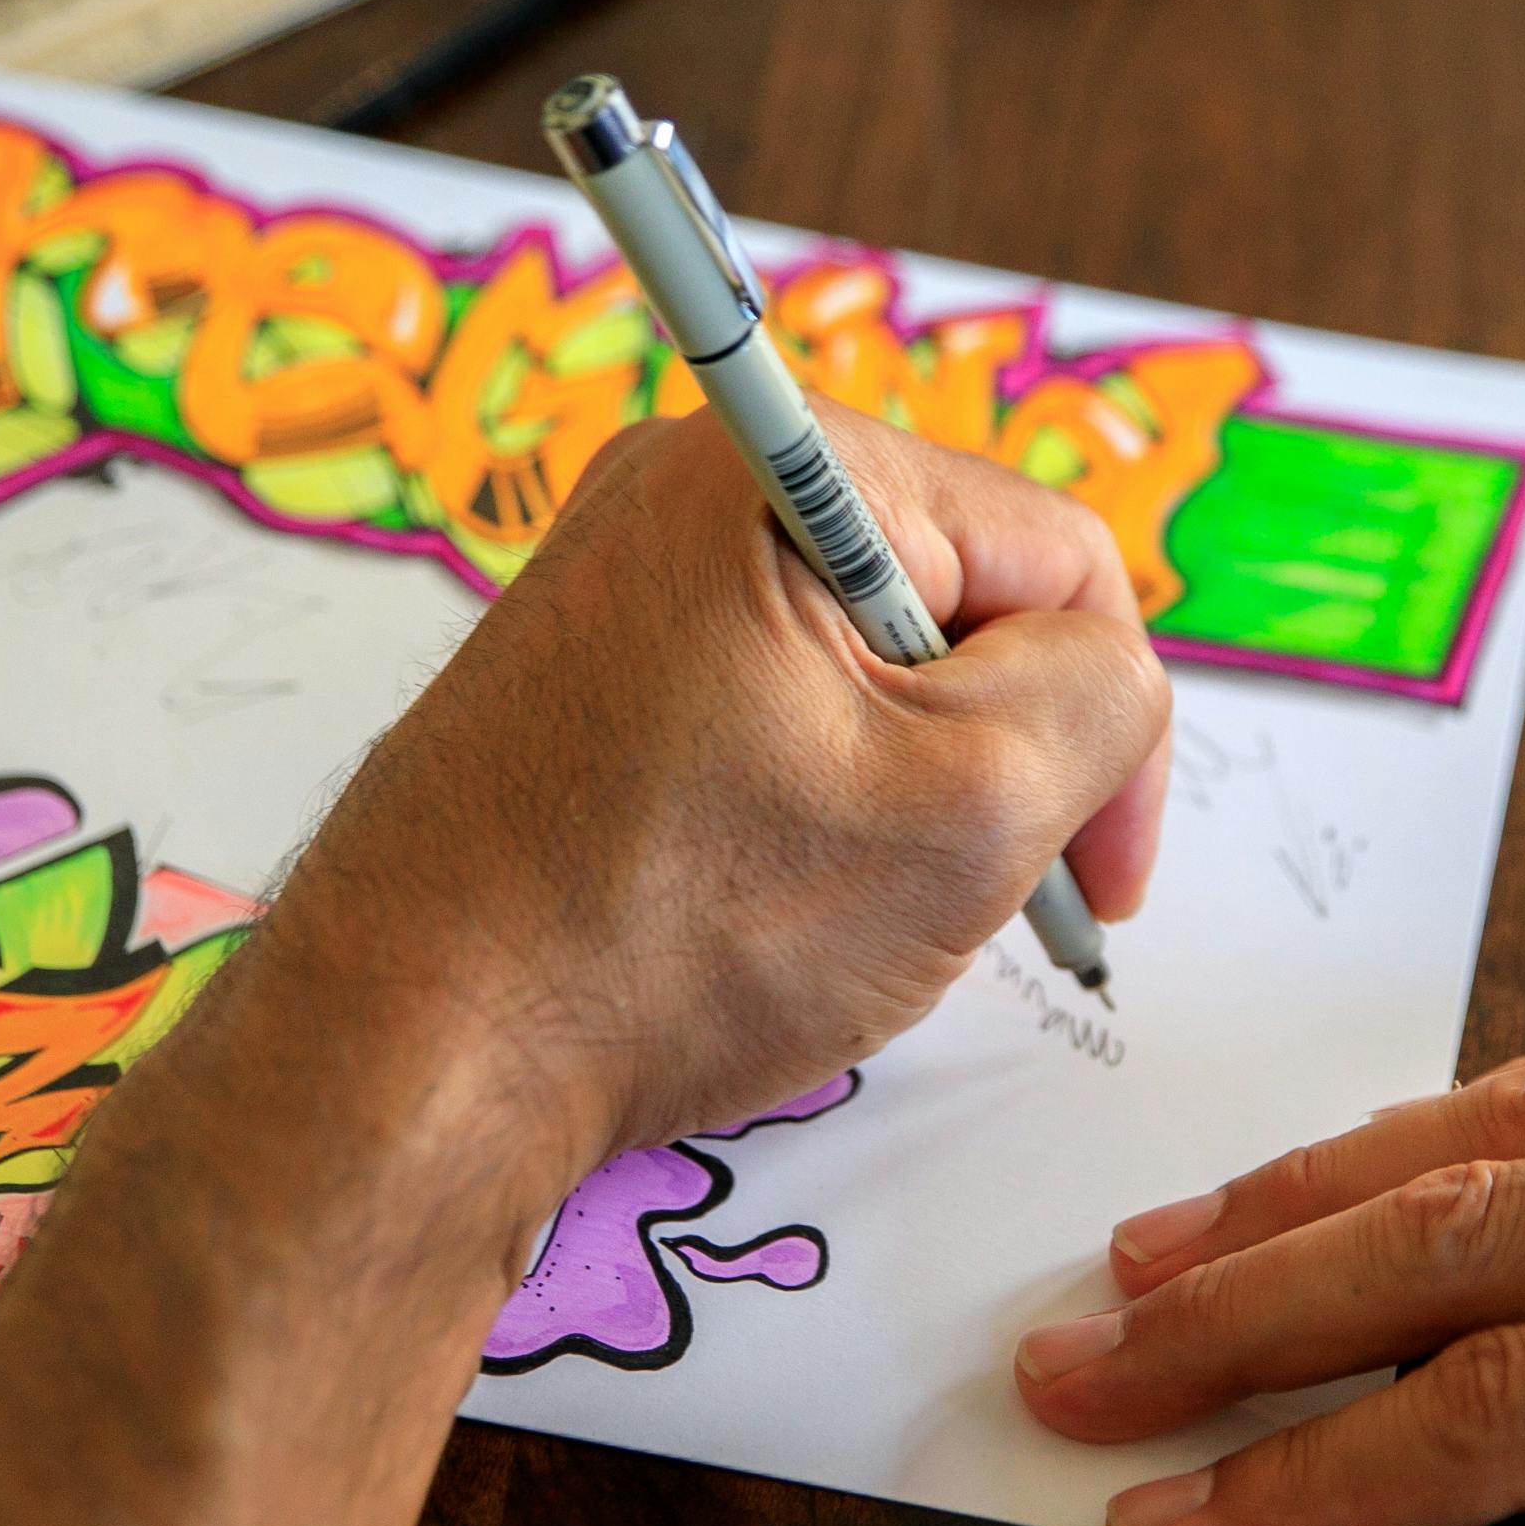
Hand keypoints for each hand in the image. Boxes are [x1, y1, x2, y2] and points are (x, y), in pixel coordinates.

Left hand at [164, 394, 1170, 1253]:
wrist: (412, 1058)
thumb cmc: (664, 931)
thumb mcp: (969, 811)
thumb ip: (1102, 702)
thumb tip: (1109, 679)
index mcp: (780, 467)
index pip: (1056, 555)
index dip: (1112, 726)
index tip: (1100, 881)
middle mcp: (685, 493)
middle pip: (958, 607)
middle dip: (998, 766)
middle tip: (968, 906)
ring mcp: (620, 591)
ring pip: (867, 683)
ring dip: (905, 809)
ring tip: (844, 926)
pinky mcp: (581, 689)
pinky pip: (767, 725)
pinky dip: (808, 822)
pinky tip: (764, 921)